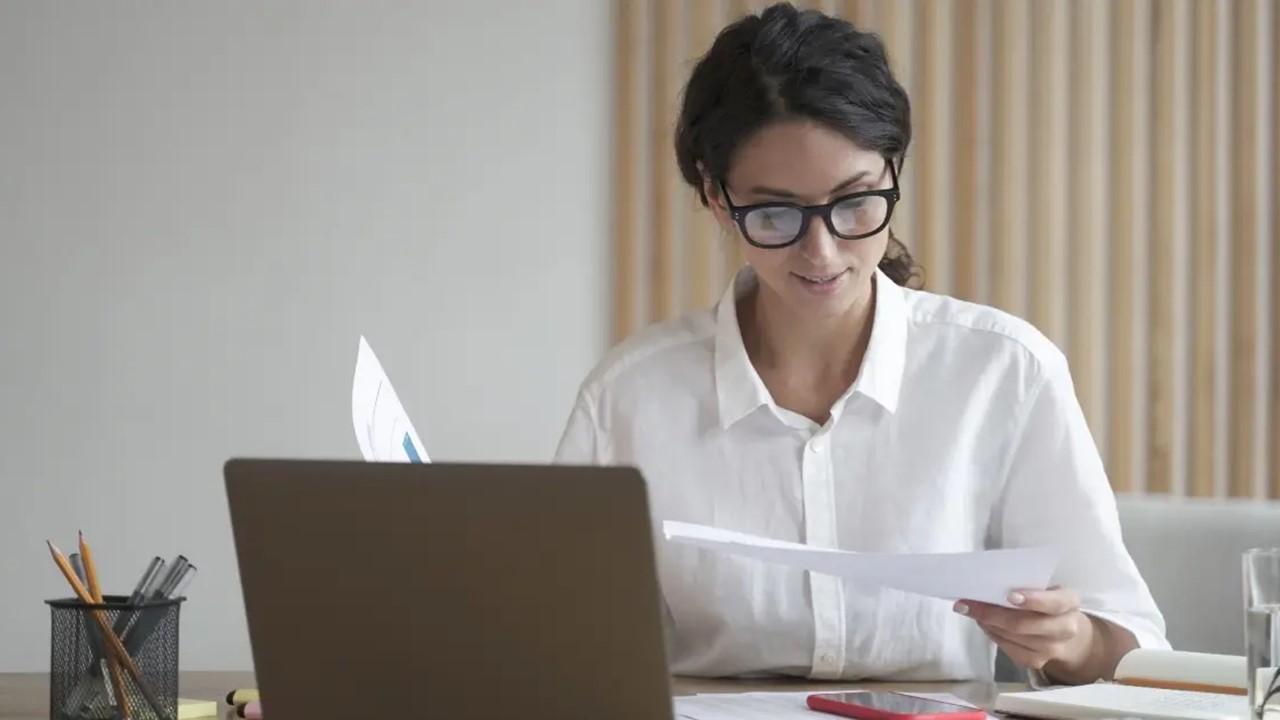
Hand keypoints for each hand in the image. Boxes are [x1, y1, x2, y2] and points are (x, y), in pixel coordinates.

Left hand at [954, 587, 1127, 683]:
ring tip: (969, 610)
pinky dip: (992, 634)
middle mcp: (1065, 628)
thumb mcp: (1045, 586)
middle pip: (1025, 624)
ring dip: (987, 623)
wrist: (1064, 630)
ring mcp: (1052, 649)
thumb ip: (1025, 583)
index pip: (1054, 602)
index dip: (1033, 600)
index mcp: (1069, 601)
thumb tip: (988, 581)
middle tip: (967, 603)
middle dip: (992, 613)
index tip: (1009, 595)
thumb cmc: (1047, 599)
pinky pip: (1009, 649)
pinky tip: (983, 623)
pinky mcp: (1037, 661)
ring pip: (1013, 637)